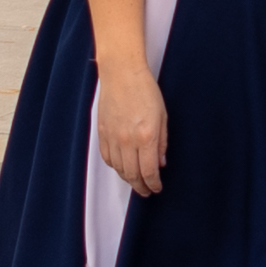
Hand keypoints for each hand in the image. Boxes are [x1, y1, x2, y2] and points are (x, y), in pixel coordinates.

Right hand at [96, 62, 166, 195]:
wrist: (121, 75)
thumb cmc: (146, 91)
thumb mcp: (163, 116)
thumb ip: (162, 142)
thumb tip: (161, 163)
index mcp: (146, 137)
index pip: (149, 171)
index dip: (153, 184)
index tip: (157, 188)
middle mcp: (127, 140)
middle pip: (132, 174)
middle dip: (140, 186)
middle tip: (147, 191)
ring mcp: (112, 138)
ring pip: (118, 168)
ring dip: (128, 178)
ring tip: (136, 182)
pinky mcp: (102, 133)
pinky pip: (107, 158)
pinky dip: (115, 166)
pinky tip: (122, 168)